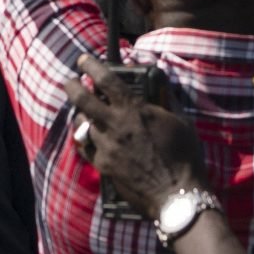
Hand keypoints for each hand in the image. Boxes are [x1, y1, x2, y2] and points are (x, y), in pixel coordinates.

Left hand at [67, 52, 208, 220]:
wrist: (176, 194)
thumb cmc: (184, 157)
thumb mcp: (181, 122)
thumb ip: (167, 101)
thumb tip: (161, 85)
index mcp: (135, 110)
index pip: (106, 80)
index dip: (91, 66)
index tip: (83, 60)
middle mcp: (116, 125)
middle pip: (82, 99)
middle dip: (71, 87)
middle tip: (68, 82)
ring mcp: (107, 146)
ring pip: (82, 124)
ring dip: (82, 116)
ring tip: (85, 114)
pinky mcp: (104, 165)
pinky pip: (85, 147)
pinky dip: (84, 139)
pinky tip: (88, 137)